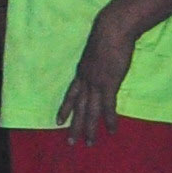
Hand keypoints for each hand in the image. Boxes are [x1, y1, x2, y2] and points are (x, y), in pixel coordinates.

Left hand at [61, 7, 147, 142]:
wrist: (112, 29)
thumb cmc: (108, 34)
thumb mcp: (98, 48)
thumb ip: (99, 58)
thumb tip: (104, 60)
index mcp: (82, 71)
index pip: (71, 94)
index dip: (65, 108)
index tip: (58, 121)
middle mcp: (86, 80)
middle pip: (78, 107)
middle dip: (74, 125)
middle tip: (70, 142)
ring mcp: (96, 83)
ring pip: (90, 110)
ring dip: (89, 128)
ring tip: (88, 143)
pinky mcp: (109, 83)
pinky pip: (108, 106)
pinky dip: (109, 119)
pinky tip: (112, 130)